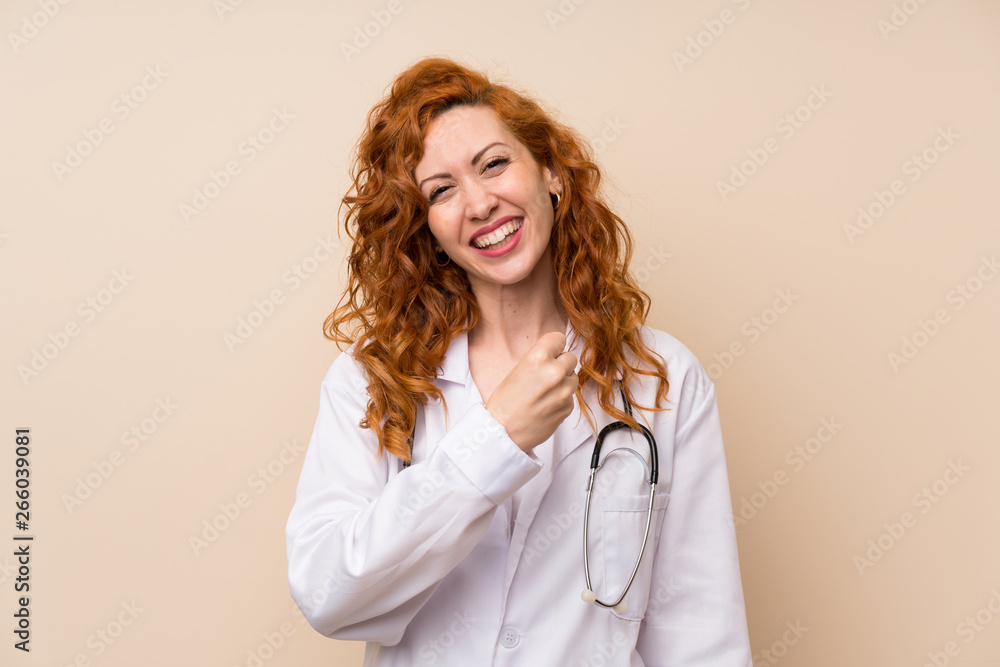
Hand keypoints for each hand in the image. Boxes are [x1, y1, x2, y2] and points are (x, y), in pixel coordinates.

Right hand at [484, 331, 578, 451]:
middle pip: (571, 357)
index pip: (559, 338)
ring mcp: (564, 391)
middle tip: (546, 375)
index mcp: (538, 358)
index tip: (550, 352)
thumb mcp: (517, 370)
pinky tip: (546, 405)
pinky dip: (561, 399)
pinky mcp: (568, 407)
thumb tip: (555, 354)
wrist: (504, 432)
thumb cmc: (505, 403)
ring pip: (573, 377)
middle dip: (561, 364)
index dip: (554, 347)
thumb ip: (539, 359)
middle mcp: (554, 372)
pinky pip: (571, 396)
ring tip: (544, 392)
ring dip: (563, 382)